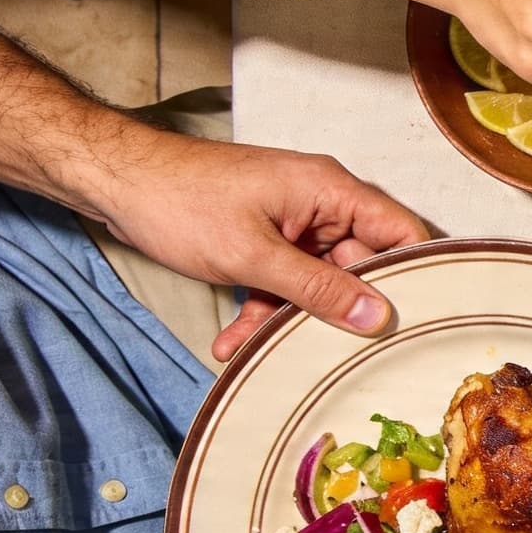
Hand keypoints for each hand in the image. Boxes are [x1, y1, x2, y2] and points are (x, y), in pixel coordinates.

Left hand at [89, 133, 429, 360]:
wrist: (114, 181)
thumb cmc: (182, 203)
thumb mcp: (254, 256)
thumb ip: (319, 289)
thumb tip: (378, 316)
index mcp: (331, 191)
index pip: (399, 232)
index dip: (414, 275)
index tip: (417, 323)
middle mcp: (319, 204)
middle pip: (358, 264)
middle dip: (341, 309)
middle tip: (334, 351)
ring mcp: (290, 222)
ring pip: (316, 280)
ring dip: (289, 317)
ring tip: (261, 351)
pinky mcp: (263, 238)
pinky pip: (281, 280)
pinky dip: (262, 309)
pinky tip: (233, 342)